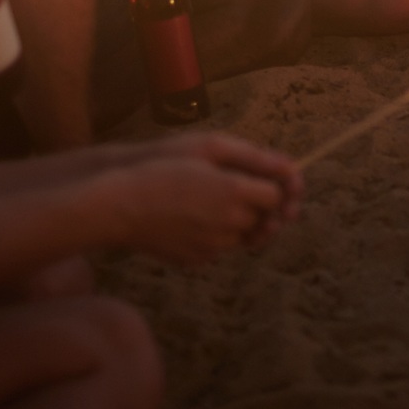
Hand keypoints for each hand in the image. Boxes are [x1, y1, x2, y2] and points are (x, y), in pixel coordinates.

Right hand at [104, 157, 289, 263]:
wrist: (118, 205)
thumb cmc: (162, 166)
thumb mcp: (209, 148)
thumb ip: (254, 158)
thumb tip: (289, 169)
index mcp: (234, 192)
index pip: (277, 196)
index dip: (271, 186)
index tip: (262, 180)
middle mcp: (229, 224)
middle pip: (263, 218)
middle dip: (256, 205)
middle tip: (231, 189)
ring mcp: (212, 247)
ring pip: (242, 236)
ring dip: (236, 221)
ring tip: (208, 202)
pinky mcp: (196, 260)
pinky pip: (217, 248)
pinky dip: (213, 235)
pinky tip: (189, 218)